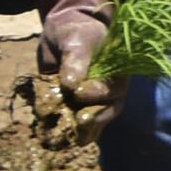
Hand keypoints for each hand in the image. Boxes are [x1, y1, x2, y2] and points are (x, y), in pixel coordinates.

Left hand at [39, 0, 121, 138]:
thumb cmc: (75, 31)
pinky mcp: (77, 108)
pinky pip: (76, 126)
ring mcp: (95, 102)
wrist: (63, 33)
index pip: (113, 88)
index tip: (77, 92)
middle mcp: (110, 91)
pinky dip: (65, 132)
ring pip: (95, 122)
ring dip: (81, 132)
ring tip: (66, 138)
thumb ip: (76, 60)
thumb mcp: (75, 39)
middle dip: (93, 119)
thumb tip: (72, 84)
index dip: (97, 93)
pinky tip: (53, 138)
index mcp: (117, 72)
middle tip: (77, 122)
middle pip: (108, 110)